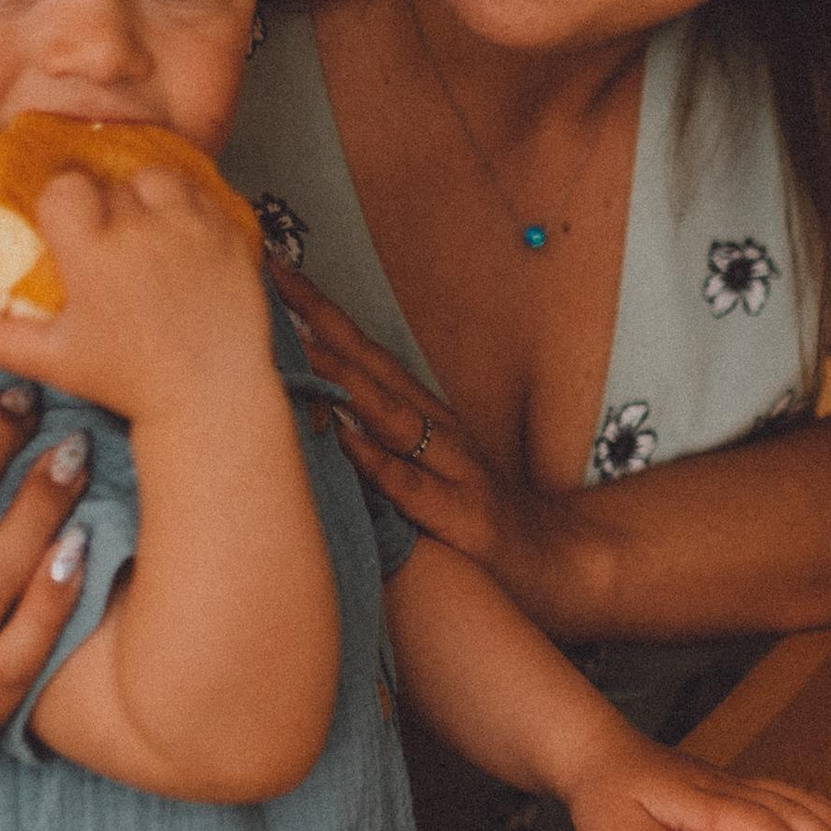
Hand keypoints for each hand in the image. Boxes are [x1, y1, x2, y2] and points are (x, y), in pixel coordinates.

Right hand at [0, 161, 272, 428]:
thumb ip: (4, 339)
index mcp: (93, 254)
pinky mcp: (230, 233)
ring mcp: (190, 227)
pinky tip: (181, 234)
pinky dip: (189, 206)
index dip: (64, 202)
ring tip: (147, 226)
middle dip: (105, 204)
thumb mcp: (57, 362)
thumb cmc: (130, 380)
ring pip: (158, 176)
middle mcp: (141, 230)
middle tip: (108, 239)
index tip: (68, 225)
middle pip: (111, 183)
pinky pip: (202, 194)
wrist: (209, 395)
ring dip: (148, 195)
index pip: (65, 188)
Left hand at [269, 266, 588, 625]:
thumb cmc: (475, 513)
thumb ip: (373, 439)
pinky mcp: (463, 516)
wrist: (558, 560)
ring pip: (390, 414)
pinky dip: (376, 461)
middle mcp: (436, 427)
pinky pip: (411, 486)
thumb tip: (304, 411)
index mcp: (422, 413)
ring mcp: (452, 468)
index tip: (273, 269)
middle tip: (272, 275)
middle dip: (321, 320)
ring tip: (299, 343)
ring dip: (344, 377)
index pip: (363, 352)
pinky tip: (345, 441)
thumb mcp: (424, 466)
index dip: (319, 312)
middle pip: (371, 364)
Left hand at [559, 747, 830, 830]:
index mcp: (704, 803)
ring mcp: (731, 783)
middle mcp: (726, 789)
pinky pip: (782, 791)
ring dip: (829, 825)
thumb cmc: (604, 793)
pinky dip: (814, 803)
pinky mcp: (728, 785)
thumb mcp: (614, 830)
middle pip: (790, 810)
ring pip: (793, 798)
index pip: (761, 826)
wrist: (595, 750)